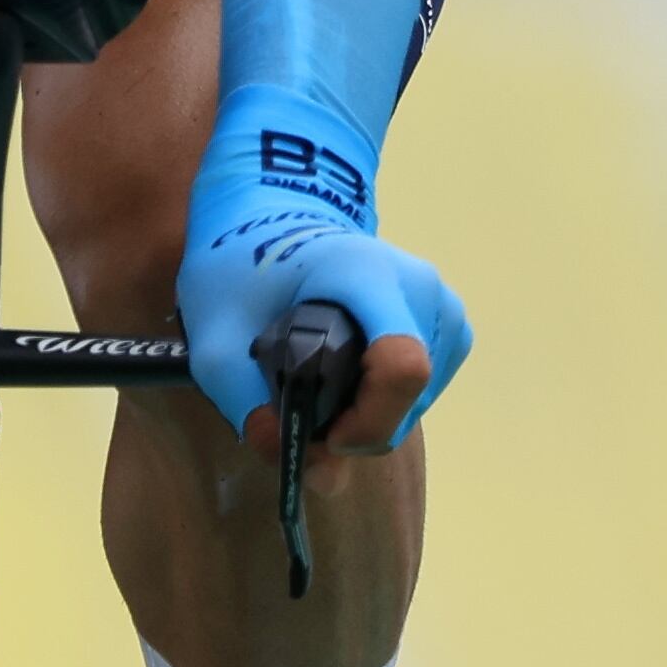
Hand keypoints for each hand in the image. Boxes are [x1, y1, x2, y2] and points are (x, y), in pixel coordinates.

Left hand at [176, 85, 470, 456]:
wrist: (276, 213)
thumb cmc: (242, 265)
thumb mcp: (216, 335)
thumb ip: (243, 401)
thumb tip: (282, 453)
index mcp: (365, 275)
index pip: (401, 366)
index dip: (366, 420)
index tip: (323, 432)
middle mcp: (420, 287)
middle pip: (404, 398)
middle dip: (353, 427)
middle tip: (299, 412)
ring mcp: (443, 304)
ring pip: (414, 402)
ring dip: (365, 416)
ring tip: (315, 381)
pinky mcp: (451, 324)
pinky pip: (422, 390)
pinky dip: (383, 401)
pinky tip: (345, 374)